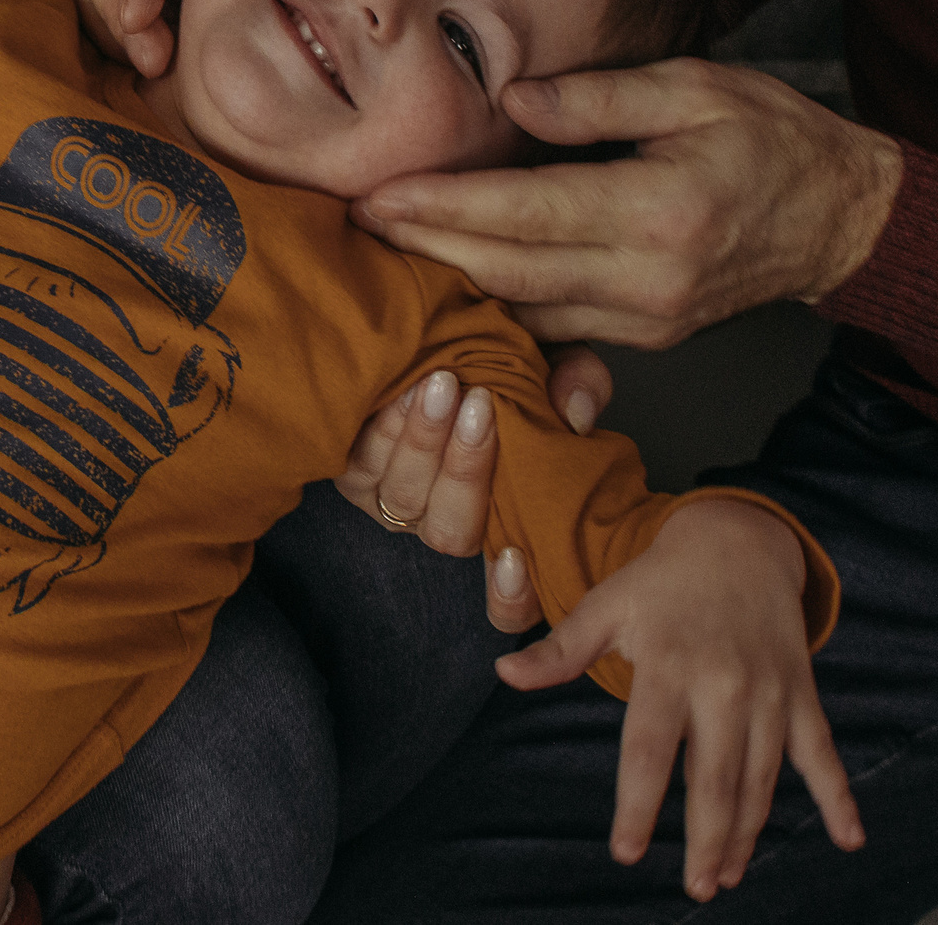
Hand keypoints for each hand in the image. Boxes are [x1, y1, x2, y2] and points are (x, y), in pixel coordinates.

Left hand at [333, 345, 612, 630]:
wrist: (442, 336)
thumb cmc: (506, 362)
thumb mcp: (558, 362)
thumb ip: (582, 383)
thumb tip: (574, 413)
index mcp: (505, 523)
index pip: (511, 602)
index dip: (510, 596)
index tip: (512, 555)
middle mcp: (449, 525)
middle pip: (449, 534)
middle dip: (466, 470)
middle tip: (482, 402)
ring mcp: (399, 506)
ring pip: (403, 500)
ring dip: (424, 441)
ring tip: (443, 384)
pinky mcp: (355, 478)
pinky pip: (362, 467)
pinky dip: (386, 426)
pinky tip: (408, 386)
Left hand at [354, 59, 904, 347]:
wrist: (841, 220)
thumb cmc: (772, 137)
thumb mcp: (697, 88)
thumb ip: (601, 96)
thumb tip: (514, 97)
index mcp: (660, 210)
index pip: (528, 213)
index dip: (446, 206)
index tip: (379, 194)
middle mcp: (650, 278)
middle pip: (510, 273)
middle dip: (426, 250)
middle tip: (355, 223)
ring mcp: (649, 318)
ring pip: (525, 311)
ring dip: (453, 284)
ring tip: (387, 251)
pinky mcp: (648, 336)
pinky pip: (555, 328)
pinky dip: (499, 306)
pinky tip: (453, 278)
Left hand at [496, 498, 862, 899]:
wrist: (739, 540)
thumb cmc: (661, 583)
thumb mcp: (607, 606)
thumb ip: (560, 650)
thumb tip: (502, 672)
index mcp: (668, 664)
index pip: (650, 748)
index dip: (637, 804)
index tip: (625, 851)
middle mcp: (722, 682)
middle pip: (714, 775)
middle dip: (705, 837)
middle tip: (695, 887)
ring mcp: (767, 690)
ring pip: (761, 776)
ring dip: (747, 832)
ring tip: (726, 875)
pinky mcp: (800, 693)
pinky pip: (822, 752)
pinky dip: (838, 796)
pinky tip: (850, 839)